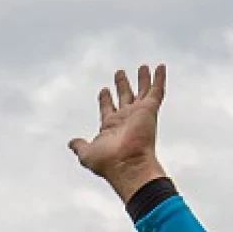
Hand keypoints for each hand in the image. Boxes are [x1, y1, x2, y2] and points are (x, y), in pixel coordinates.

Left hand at [68, 64, 169, 201]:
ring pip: (143, 92)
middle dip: (122, 86)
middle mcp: (126, 119)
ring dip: (142, 79)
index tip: (104, 90)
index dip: (105, 99)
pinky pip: (156, 91)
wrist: (127, 165)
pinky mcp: (149, 110)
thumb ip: (79, 146)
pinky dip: (159, 78)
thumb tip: (71, 143)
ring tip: (142, 67)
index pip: (108, 109)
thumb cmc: (108, 162)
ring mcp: (139, 114)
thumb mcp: (87, 153)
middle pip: (124, 98)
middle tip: (119, 73)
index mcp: (111, 127)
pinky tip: (160, 67)